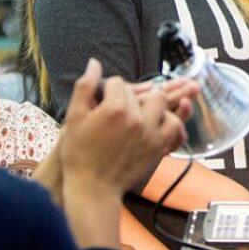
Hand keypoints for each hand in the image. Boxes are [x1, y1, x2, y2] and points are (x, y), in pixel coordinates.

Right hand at [61, 58, 186, 195]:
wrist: (92, 187)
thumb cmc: (78, 153)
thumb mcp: (74, 118)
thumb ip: (85, 87)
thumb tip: (94, 62)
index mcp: (114, 108)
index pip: (118, 83)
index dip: (110, 87)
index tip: (105, 95)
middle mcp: (136, 118)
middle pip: (139, 91)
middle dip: (132, 93)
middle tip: (124, 102)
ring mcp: (150, 132)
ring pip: (161, 103)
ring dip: (155, 101)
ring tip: (145, 106)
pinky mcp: (158, 147)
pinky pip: (174, 125)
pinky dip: (171, 120)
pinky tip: (161, 120)